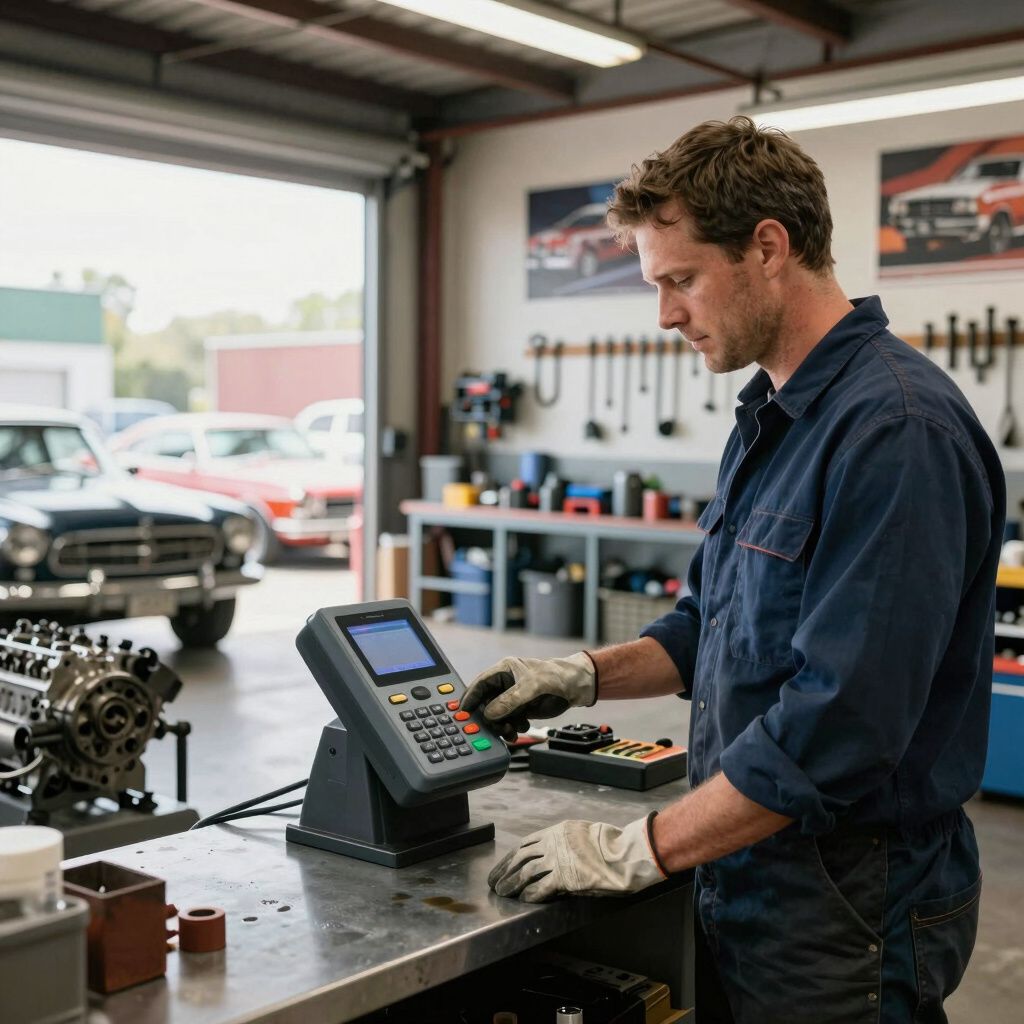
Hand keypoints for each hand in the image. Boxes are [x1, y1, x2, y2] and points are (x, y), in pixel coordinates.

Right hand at [460, 652, 596, 739]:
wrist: (576, 687)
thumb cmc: (556, 676)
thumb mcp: (531, 687)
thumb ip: (510, 700)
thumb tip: (490, 713)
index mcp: (503, 671)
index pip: (480, 684)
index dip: (470, 698)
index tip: (462, 712)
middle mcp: (505, 685)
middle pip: (486, 704)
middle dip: (488, 717)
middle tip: (493, 727)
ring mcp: (512, 699)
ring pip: (496, 716)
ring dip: (500, 726)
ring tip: (510, 731)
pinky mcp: (520, 711)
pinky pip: (508, 722)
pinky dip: (511, 729)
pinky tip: (520, 729)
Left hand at [487, 816, 666, 902]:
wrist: (623, 854)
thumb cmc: (608, 844)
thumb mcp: (581, 835)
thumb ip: (564, 843)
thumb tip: (549, 856)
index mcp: (557, 831)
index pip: (526, 844)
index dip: (512, 856)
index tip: (503, 865)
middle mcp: (553, 843)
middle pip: (521, 857)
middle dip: (505, 870)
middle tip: (495, 881)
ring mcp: (558, 859)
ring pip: (526, 872)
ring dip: (512, 883)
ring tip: (502, 892)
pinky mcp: (564, 877)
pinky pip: (541, 887)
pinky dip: (530, 894)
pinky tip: (523, 899)